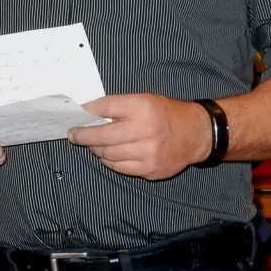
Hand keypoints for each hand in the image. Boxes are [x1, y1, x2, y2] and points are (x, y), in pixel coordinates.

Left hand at [68, 94, 211, 180]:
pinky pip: (119, 168)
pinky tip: (108, 155)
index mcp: (143, 107)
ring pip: (108, 155)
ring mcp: (147, 154)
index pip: (105, 108)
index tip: (76, 116)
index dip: (87, 112)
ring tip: (92, 144)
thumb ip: (119, 107)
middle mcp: (145, 131)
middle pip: (102, 136)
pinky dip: (109, 161)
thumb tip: (89, 114)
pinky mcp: (149, 170)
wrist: (196, 134)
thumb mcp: (145, 100)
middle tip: (74, 135)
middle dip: (83, 136)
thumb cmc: (166, 113)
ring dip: (95, 149)